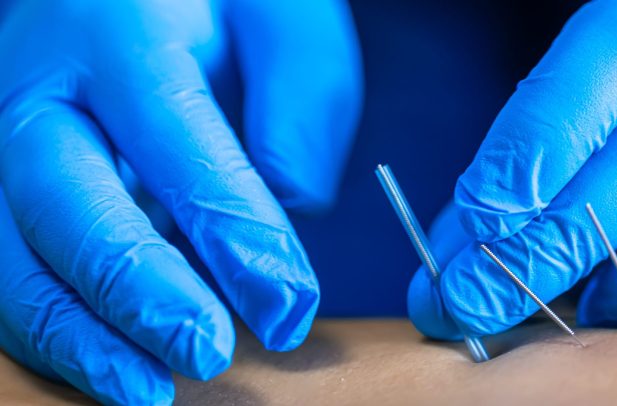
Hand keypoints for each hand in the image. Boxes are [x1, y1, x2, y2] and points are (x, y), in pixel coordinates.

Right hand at [0, 0, 360, 402]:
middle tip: (208, 354)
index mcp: (118, 27)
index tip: (287, 305)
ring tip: (146, 389)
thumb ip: (301, 103)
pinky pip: (4, 266)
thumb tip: (290, 209)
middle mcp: (38, 82)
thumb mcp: (285, 19)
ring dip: (74, 333)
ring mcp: (0, 137)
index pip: (174, 140)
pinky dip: (51, 327)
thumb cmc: (226, 5)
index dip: (232, 230)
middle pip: (64, 201)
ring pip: (8, 251)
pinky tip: (108, 362)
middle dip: (137, 292)